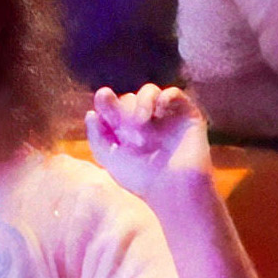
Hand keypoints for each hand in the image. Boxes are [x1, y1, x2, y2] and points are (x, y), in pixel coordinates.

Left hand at [84, 83, 217, 209]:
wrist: (173, 186)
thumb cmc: (140, 178)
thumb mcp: (110, 158)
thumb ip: (97, 136)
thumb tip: (91, 114)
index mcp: (125, 130)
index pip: (112, 107)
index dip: (105, 100)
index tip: (102, 96)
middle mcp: (145, 121)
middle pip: (128, 98)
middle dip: (124, 111)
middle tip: (130, 134)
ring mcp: (165, 116)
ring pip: (149, 91)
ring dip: (141, 103)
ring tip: (142, 122)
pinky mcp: (186, 114)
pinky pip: (173, 93)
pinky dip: (164, 97)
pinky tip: (159, 112)